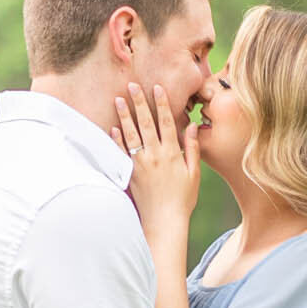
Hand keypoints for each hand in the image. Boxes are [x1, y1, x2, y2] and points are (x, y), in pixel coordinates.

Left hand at [111, 82, 200, 231]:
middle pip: (146, 123)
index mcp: (172, 153)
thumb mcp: (193, 173)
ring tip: (118, 99)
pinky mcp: (130, 174)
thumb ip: (192, 148)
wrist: (164, 222)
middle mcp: (155, 155)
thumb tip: (193, 126)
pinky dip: (116, 139)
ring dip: (124, 115)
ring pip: (131, 134)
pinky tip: (112, 127)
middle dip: (139, 102)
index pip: (167, 122)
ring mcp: (141, 164)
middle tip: (132, 85)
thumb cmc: (183, 199)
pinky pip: (122, 153)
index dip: (162, 103)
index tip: (157, 87)